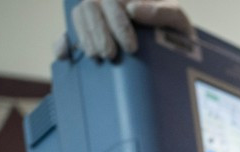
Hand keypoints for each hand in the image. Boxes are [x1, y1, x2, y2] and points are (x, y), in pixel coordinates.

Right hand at [66, 0, 191, 60]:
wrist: (173, 49)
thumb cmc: (174, 31)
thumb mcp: (177, 20)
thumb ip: (163, 12)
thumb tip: (133, 10)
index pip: (111, 2)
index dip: (118, 24)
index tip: (131, 47)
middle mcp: (107, 2)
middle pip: (90, 8)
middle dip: (99, 33)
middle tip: (111, 56)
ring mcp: (96, 16)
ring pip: (78, 17)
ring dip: (86, 38)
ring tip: (99, 57)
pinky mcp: (87, 34)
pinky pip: (67, 32)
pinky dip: (62, 43)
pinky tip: (65, 55)